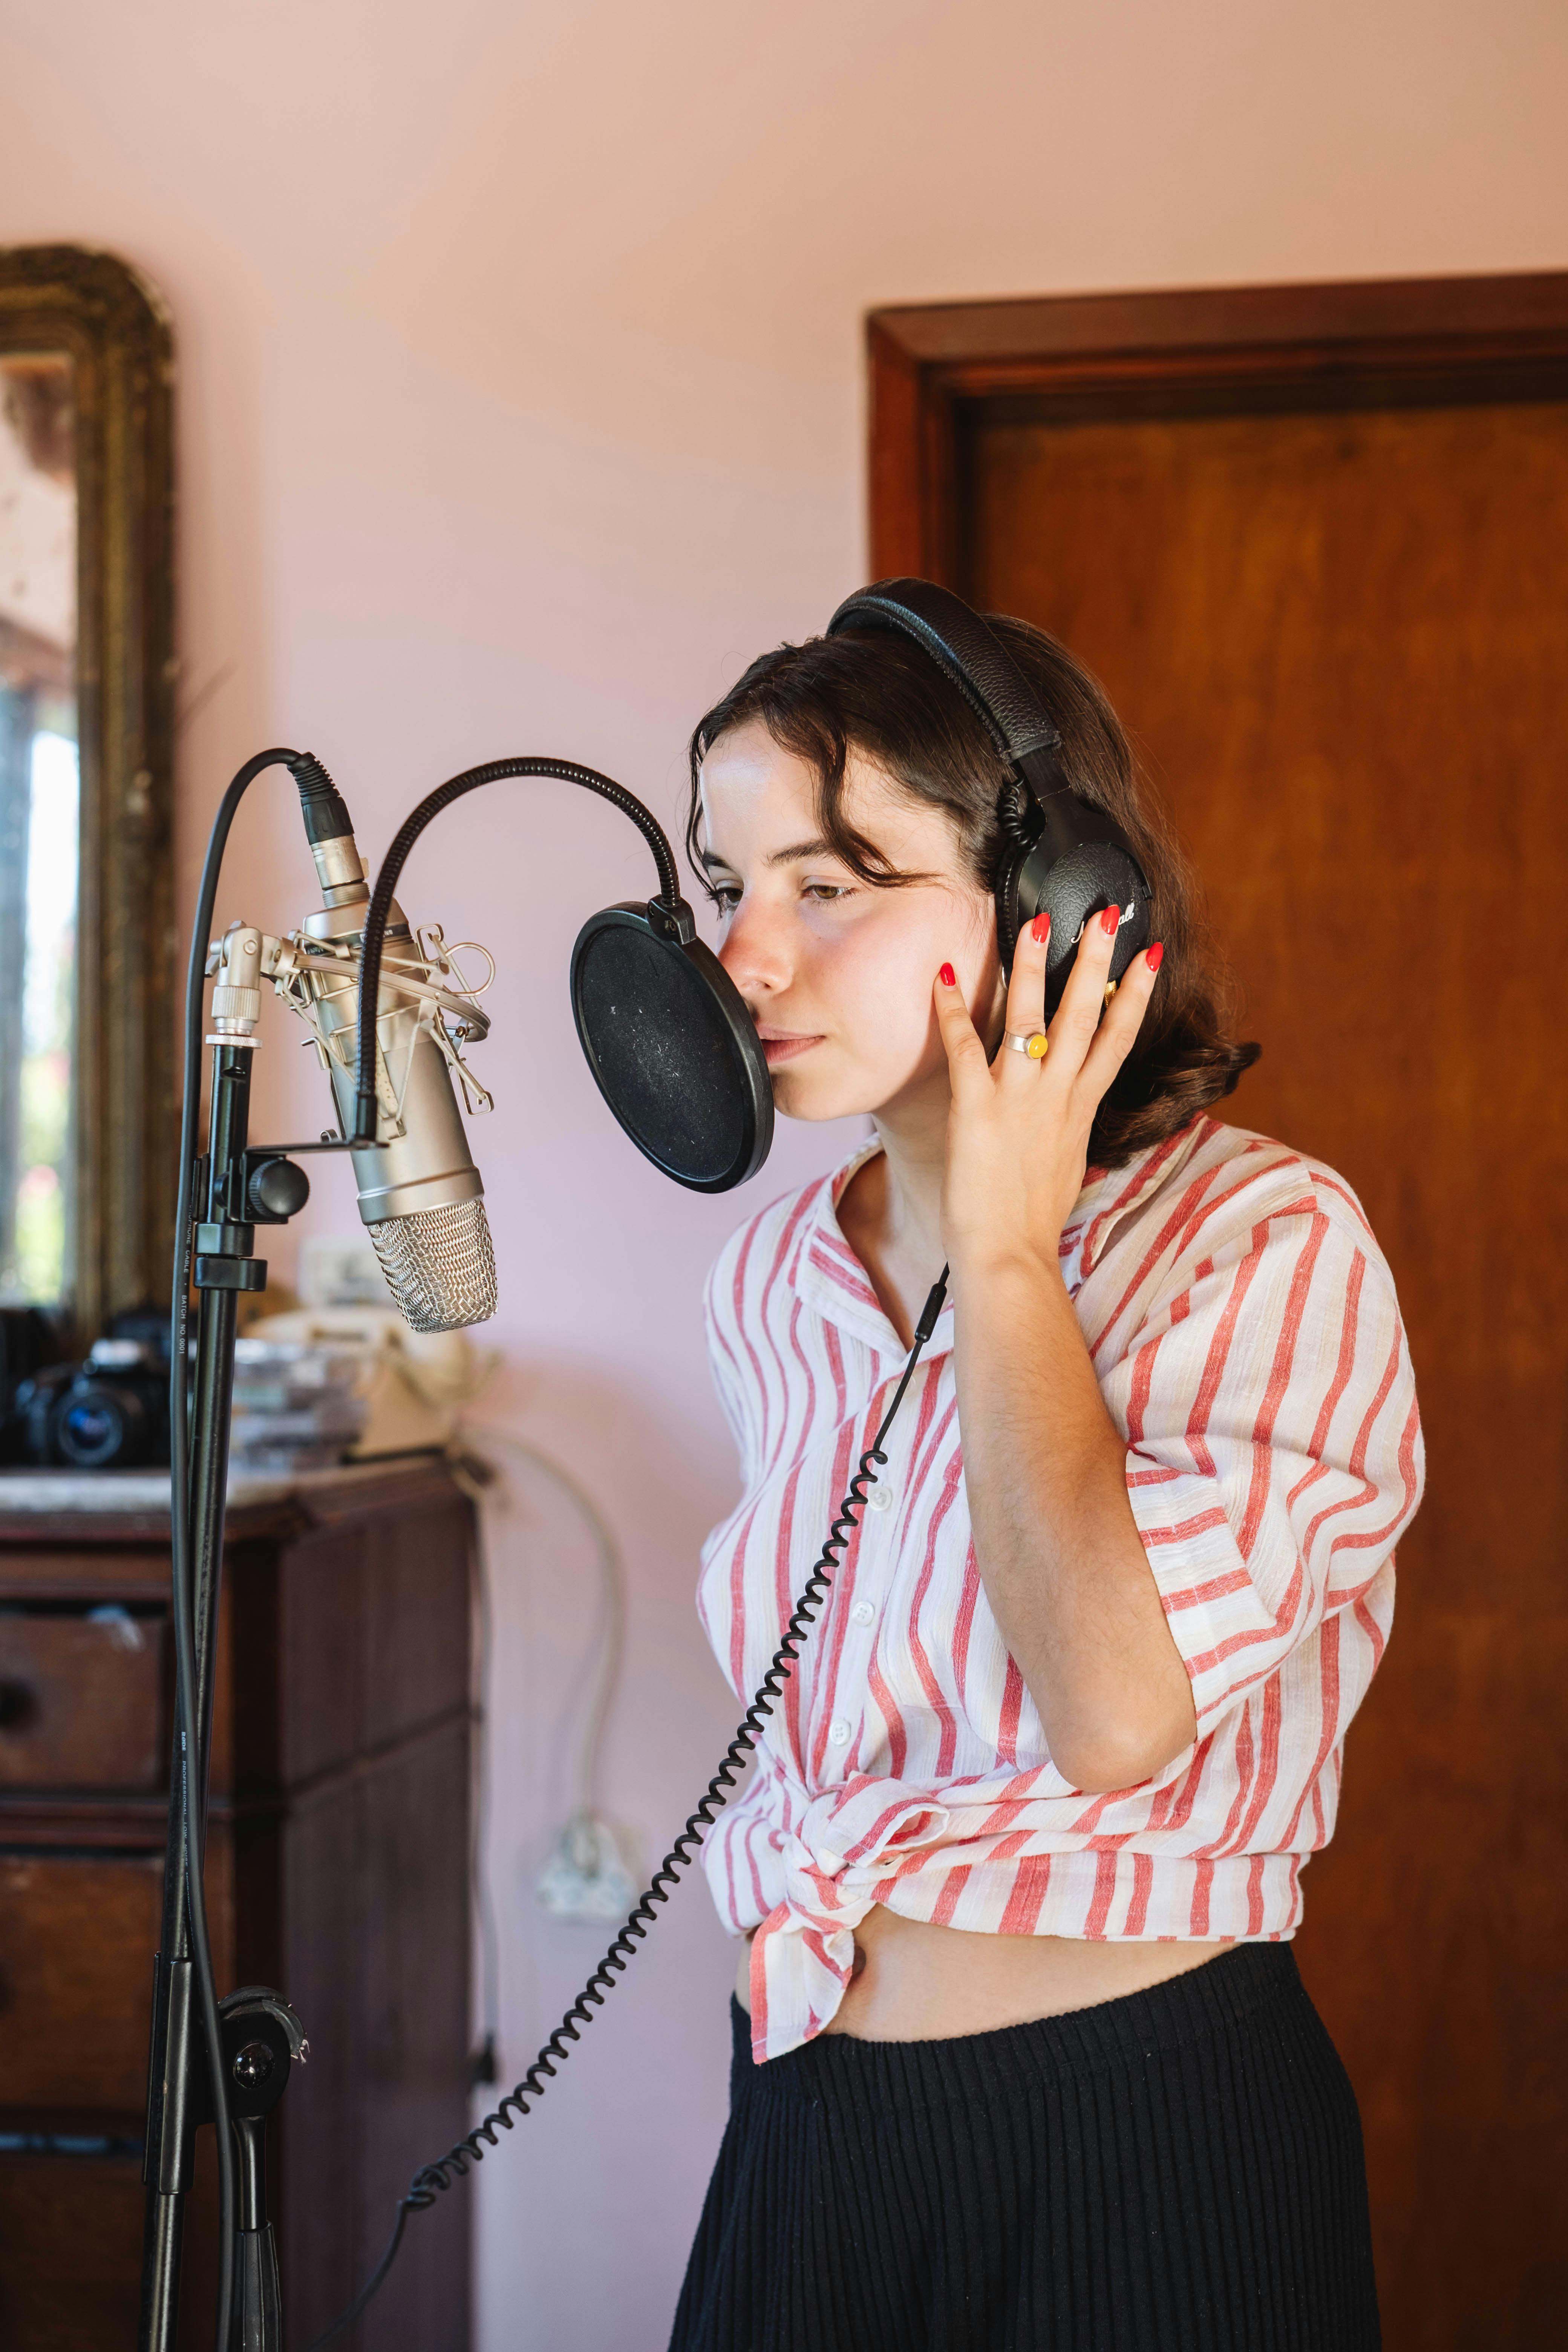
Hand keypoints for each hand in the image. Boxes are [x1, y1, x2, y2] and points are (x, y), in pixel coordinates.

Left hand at [933, 910, 1162, 1275]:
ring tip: (1035, 924)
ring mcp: (1018, 1097)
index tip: (1149, 953)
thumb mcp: (1067, 1166)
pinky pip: (964, 1046)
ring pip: (1030, 1018)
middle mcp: (1056, 1094)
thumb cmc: (1033, 1219)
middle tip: (1105, 915)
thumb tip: (1071, 1117)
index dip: (1135, 992)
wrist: (1009, 1254)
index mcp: (1080, 1106)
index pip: (1118, 1037)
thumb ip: (1069, 1131)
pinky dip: (953, 1008)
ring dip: (1032, 968)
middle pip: (1084, 1014)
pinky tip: (946, 973)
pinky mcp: (976, 1106)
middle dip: (1096, 960)